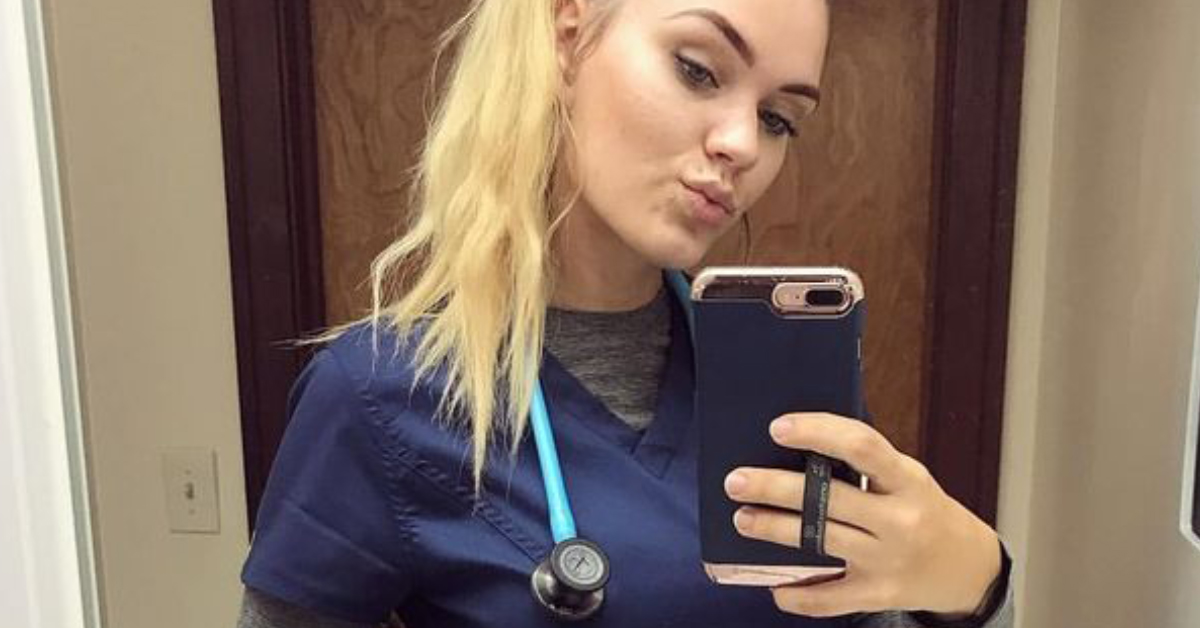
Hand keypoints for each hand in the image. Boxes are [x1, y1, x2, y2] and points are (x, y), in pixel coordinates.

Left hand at [723, 412, 1000, 617]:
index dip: (818, 432)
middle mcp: (900, 520)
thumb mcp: (906, 477)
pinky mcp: (880, 595)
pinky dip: (798, 594)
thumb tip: (797, 444)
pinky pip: (830, 598)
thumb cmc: (923, 509)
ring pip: (820, 541)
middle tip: (736, 480)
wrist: (967, 567)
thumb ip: (864, 463)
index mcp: (907, 480)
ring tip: (743, 518)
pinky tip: (775, 586)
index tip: (778, 427)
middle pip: (828, 498)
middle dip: (774, 487)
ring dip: (773, 529)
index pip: (862, 446)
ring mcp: (889, 561)